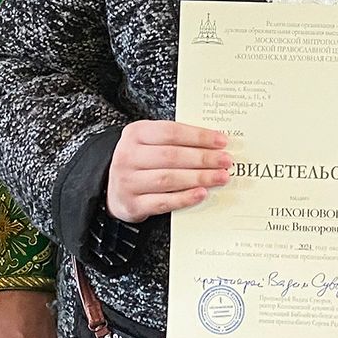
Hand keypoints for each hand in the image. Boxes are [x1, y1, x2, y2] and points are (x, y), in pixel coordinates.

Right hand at [106, 120, 229, 223]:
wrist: (112, 189)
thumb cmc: (140, 162)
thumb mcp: (150, 142)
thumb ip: (176, 141)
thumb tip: (214, 144)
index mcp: (135, 133)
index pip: (171, 132)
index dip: (198, 136)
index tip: (221, 141)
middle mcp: (128, 156)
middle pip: (172, 156)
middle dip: (203, 158)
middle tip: (225, 161)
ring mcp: (128, 181)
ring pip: (169, 179)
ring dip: (199, 178)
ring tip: (220, 177)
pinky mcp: (132, 205)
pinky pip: (163, 202)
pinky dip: (185, 198)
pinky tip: (202, 193)